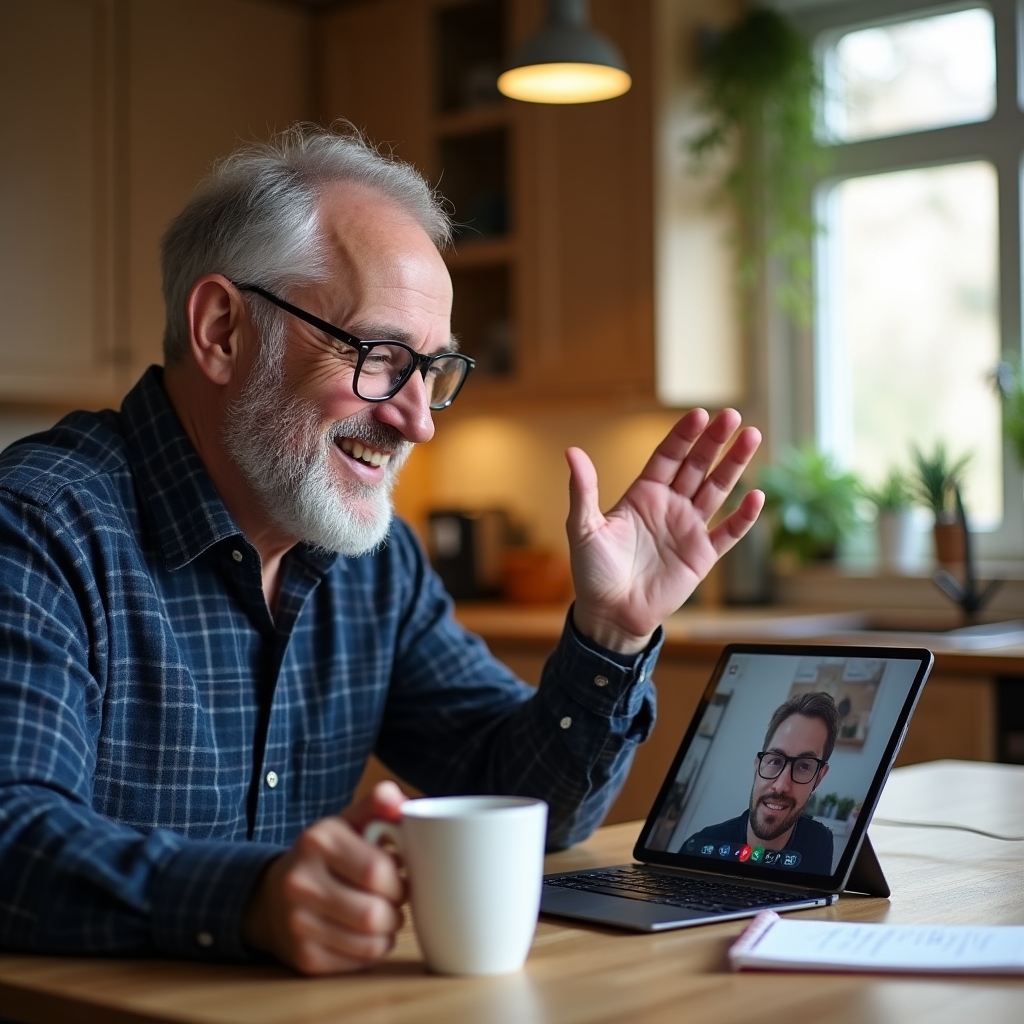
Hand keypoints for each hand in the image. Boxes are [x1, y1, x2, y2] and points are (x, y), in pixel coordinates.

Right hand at [243, 780, 406, 973]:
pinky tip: (366, 934)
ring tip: (383, 916)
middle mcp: (300, 882)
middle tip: (394, 900)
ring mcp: (298, 923)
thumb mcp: (346, 823)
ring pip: (370, 943)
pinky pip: (358, 963)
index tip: (399, 876)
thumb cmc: (325, 856)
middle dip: (396, 909)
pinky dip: (373, 950)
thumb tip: (396, 800)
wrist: (273, 896)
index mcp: (317, 841)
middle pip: (374, 913)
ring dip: (388, 932)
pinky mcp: (303, 957)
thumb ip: (377, 805)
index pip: (377, 870)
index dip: (399, 878)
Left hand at [567, 408, 762, 652]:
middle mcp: (669, 506)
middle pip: (696, 466)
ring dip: (734, 466)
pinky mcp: (702, 555)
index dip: (684, 436)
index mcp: (643, 495)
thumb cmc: (593, 572)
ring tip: (751, 437)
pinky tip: (756, 496)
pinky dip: (743, 516)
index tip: (700, 414)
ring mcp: (688, 529)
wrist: (610, 614)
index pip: (668, 457)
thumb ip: (583, 490)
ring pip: (716, 490)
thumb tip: (572, 452)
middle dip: (714, 442)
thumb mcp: (583, 527)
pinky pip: (727, 532)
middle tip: (731, 416)